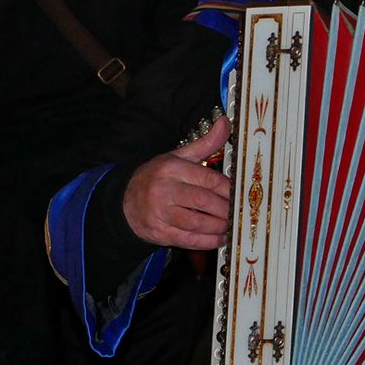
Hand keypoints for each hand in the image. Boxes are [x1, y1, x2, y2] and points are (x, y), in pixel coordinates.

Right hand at [123, 115, 231, 250]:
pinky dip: (207, 242)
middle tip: (239, 213)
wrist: (124, 200)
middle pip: (203, 202)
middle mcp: (164, 190)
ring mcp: (159, 213)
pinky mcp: (158, 232)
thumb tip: (226, 122)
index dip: (228, 189)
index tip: (240, 194)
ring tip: (231, 226)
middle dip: (225, 209)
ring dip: (218, 227)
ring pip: (196, 223)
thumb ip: (206, 143)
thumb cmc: (159, 176)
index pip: (207, 179)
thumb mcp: (179, 156)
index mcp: (172, 168)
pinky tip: (220, 239)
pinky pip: (187, 239)